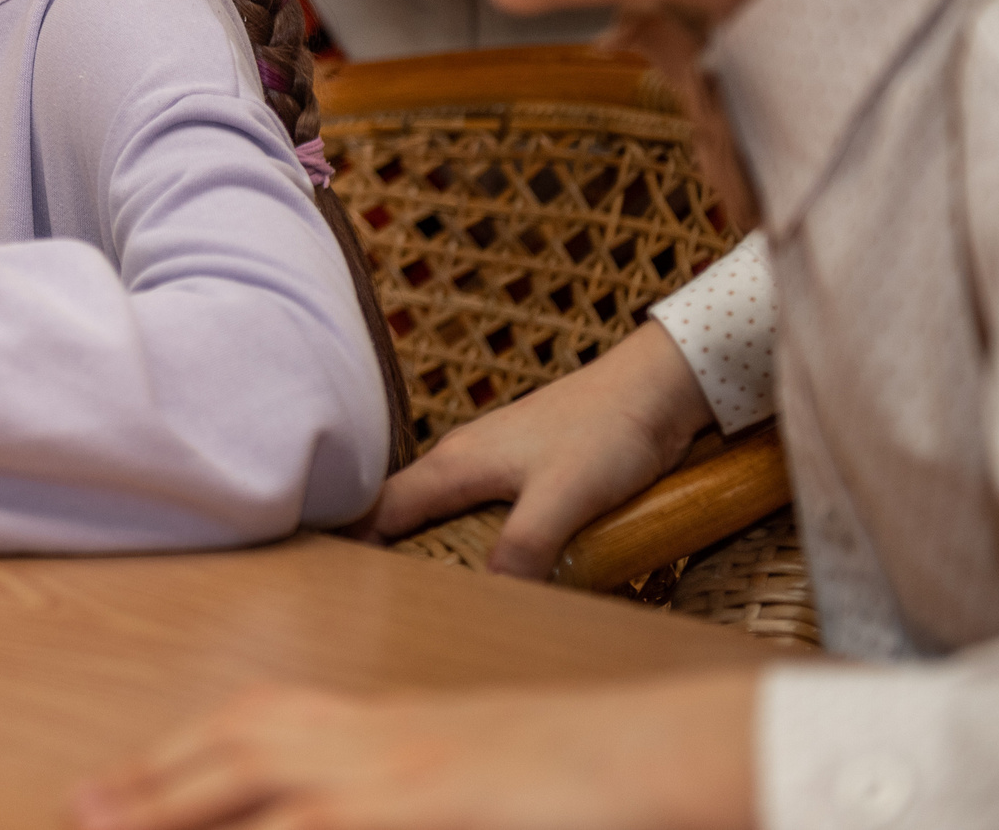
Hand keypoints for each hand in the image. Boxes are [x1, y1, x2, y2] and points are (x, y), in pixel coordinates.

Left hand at [69, 672, 756, 829]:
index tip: (101, 793)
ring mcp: (413, 773)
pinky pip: (340, 826)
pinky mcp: (444, 805)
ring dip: (192, 809)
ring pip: (277, 793)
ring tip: (107, 826)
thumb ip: (394, 788)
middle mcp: (386, 738)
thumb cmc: (580, 776)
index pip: (257, 729)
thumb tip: (330, 804)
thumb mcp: (462, 775)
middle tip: (74, 815)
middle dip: (153, 786)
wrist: (686, 745)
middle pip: (245, 744)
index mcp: (388, 727)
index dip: (173, 763)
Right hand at [358, 321, 714, 577]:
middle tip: (382, 611)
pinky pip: (477, 512)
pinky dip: (471, 542)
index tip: (341, 591)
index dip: (353, 547)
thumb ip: (525, 544)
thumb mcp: (565, 496)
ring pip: (441, 512)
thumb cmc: (608, 431)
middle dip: (386, 556)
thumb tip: (489, 597)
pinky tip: (492, 571)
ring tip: (433, 601)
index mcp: (455, 463)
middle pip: (402, 512)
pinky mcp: (524, 471)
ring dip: (431, 551)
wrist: (657, 388)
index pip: (380, 508)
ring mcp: (492, 463)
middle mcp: (462, 460)